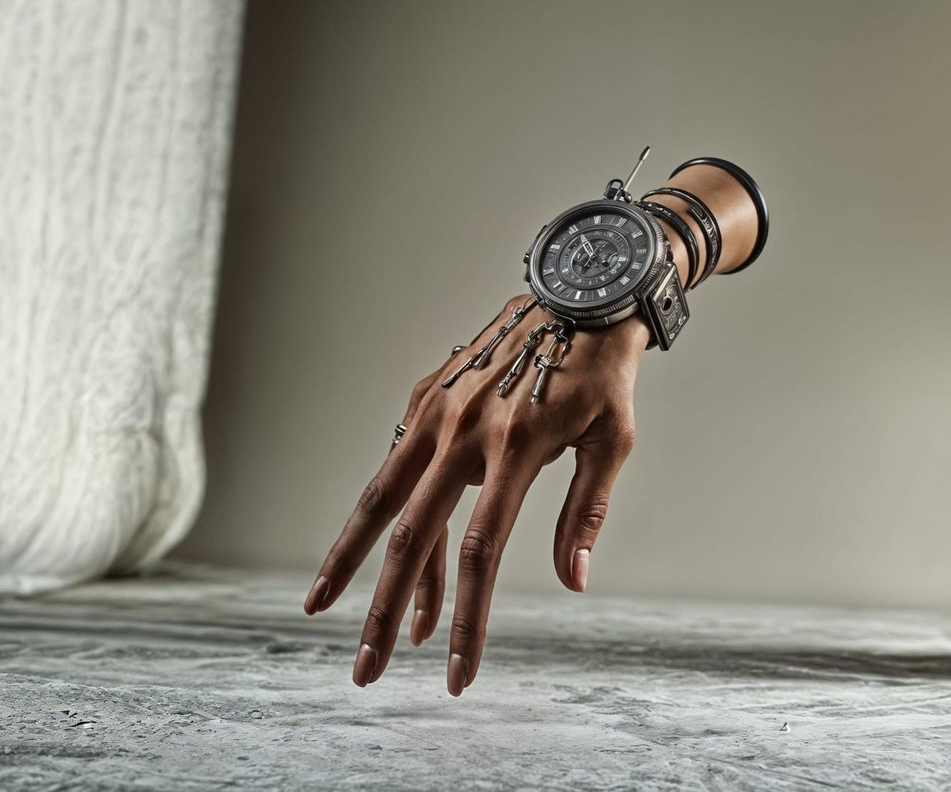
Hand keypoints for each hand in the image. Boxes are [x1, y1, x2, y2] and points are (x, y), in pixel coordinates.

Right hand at [302, 293, 647, 695]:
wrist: (578, 291)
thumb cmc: (604, 375)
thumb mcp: (615, 441)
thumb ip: (584, 512)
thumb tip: (574, 583)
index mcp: (517, 447)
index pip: (482, 554)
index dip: (469, 620)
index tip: (458, 672)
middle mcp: (465, 431)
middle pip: (411, 537)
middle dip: (381, 610)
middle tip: (364, 671)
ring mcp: (437, 412)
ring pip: (380, 498)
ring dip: (349, 559)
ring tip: (322, 612)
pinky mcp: (426, 397)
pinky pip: (400, 468)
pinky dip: (389, 514)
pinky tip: (386, 557)